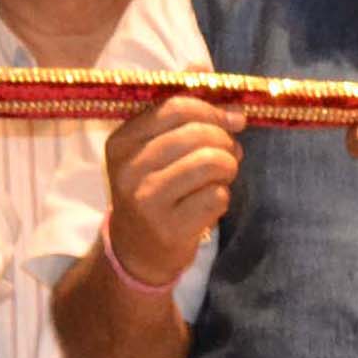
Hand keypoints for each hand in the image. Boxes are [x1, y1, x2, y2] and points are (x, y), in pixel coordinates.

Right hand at [105, 93, 243, 284]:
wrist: (136, 249)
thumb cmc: (152, 190)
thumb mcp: (152, 152)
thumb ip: (186, 123)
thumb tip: (236, 111)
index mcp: (121, 142)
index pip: (175, 108)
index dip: (212, 111)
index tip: (232, 121)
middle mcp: (129, 169)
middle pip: (196, 134)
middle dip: (225, 140)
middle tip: (229, 153)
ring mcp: (147, 200)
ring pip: (210, 162)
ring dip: (228, 166)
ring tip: (223, 175)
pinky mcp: (170, 227)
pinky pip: (217, 196)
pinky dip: (223, 196)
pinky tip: (211, 201)